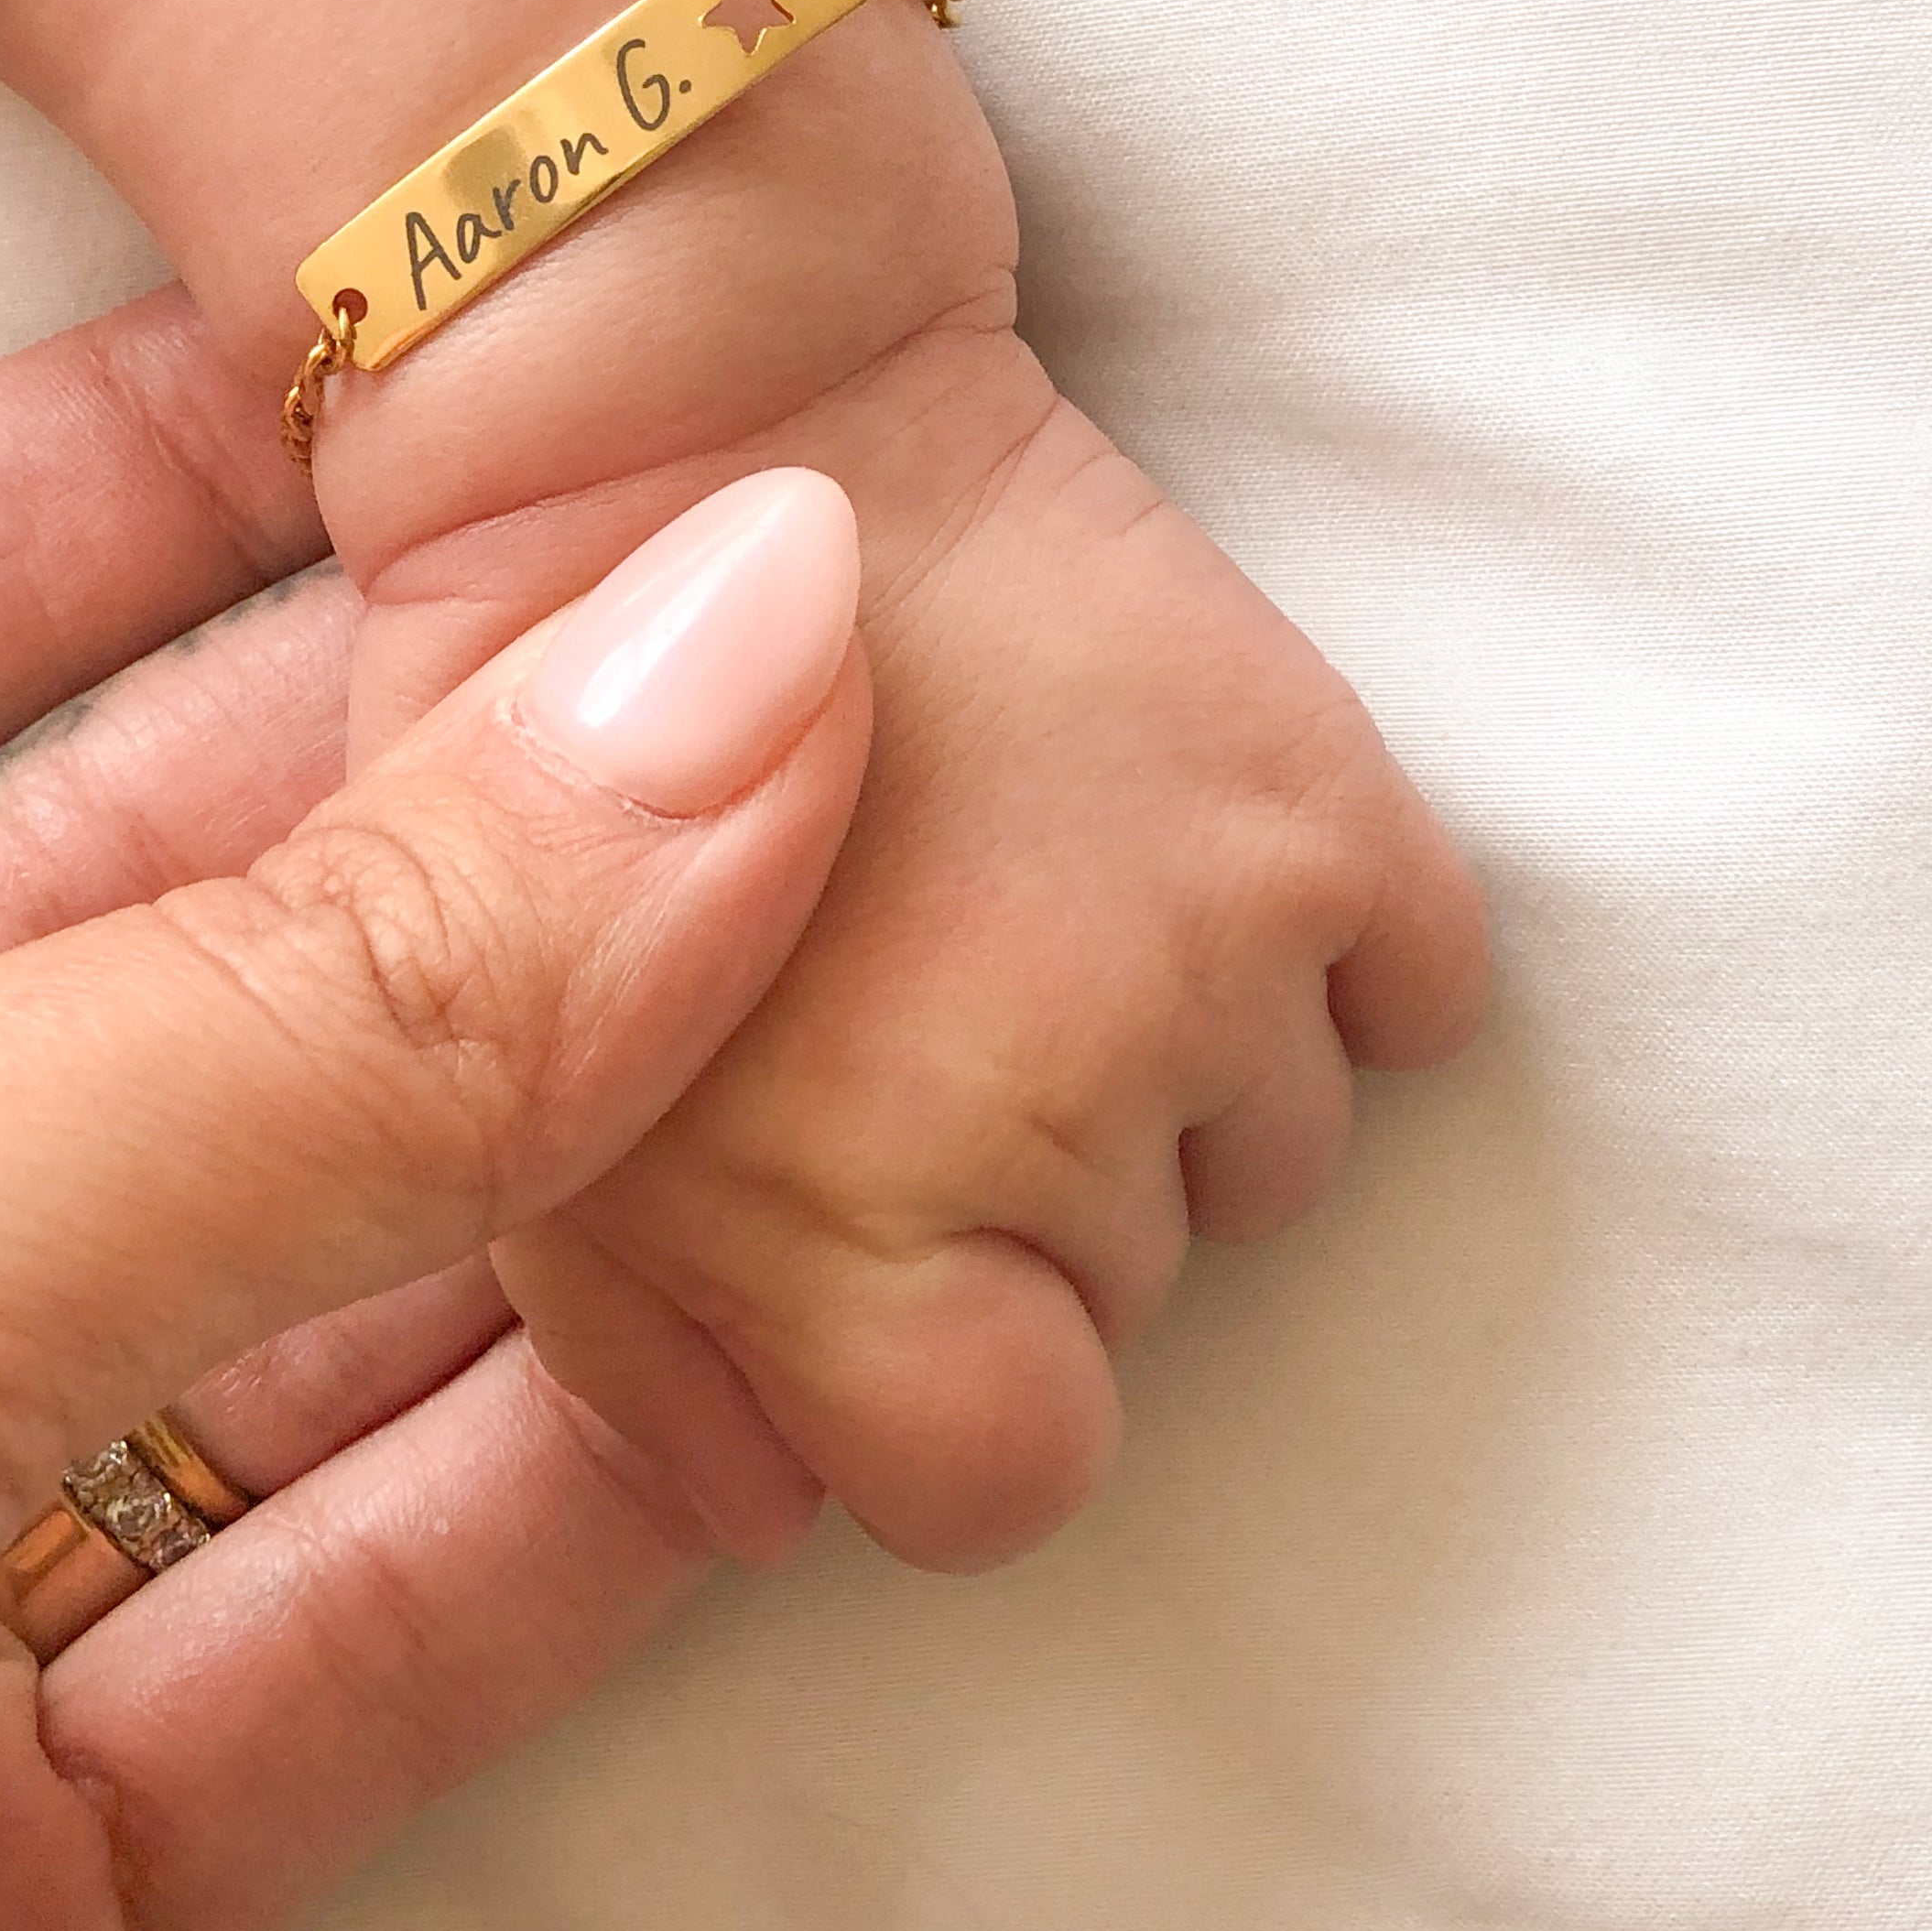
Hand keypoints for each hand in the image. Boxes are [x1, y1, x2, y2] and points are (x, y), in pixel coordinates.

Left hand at [0, 296, 869, 1930]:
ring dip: (588, 1141)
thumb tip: (717, 673)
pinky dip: (587, 1480)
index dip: (160, 480)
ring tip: (882, 948)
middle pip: (94, 938)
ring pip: (267, 1274)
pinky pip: (335, 1612)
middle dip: (446, 803)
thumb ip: (263, 1015)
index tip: (474, 361)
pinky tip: (804, 1321)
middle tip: (778, 649)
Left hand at [328, 252, 1491, 1574]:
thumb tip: (776, 1511)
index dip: (931, 1379)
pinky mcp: (1332, 808)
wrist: (705, 419)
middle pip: (1132, 1305)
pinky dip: (1346, 953)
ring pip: (1279, 1159)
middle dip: (1032, 1198)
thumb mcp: (508, 1100)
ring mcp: (1209, 957)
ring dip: (1184, 1072)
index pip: (998, 1481)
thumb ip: (638, 1360)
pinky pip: (1423, 998)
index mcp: (824, 1236)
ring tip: (1031, 892)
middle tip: (917, 993)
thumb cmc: (548, 764)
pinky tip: (1183, 849)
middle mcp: (1046, 1117)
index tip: (879, 1245)